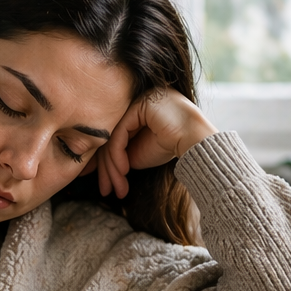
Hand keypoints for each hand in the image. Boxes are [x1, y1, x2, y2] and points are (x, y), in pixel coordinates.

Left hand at [95, 87, 217, 197]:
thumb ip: (118, 153)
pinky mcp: (139, 105)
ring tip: (114, 189)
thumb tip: (93, 165)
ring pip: (112, 138)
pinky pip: (119, 134)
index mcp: (135, 109)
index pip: (113, 137)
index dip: (106, 163)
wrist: (197, 142)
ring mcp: (137, 100)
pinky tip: (123, 172)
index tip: (104, 185)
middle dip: (106, 168)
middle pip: (110, 137)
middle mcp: (134, 101)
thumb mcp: (138, 152)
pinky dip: (117, 156)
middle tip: (105, 190)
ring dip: (112, 168)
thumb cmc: (173, 147)